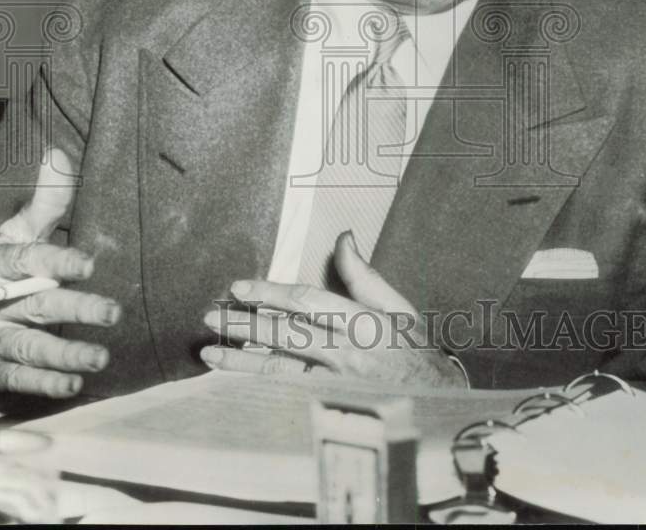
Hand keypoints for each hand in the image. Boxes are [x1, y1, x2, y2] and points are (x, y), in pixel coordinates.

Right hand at [0, 148, 121, 399]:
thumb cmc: (0, 272)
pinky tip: (74, 384)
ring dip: (65, 353)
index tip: (89, 264)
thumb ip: (44, 202)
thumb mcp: (16, 234)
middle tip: (113, 312)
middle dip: (75, 308)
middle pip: (35, 304)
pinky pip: (17, 379)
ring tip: (100, 356)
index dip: (57, 261)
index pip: (27, 259)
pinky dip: (45, 383)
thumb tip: (59, 153)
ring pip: (28, 346)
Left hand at [201, 232, 465, 388]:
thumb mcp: (398, 307)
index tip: (239, 288)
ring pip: (278, 370)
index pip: (307, 302)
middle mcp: (346, 354)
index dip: (270, 292)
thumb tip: (342, 236)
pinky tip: (231, 384)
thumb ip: (364, 274)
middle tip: (211, 316)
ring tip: (209, 352)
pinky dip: (255, 388)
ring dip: (240, 361)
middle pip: (285, 335)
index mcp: (362, 323)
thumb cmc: (415, 351)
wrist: (436, 405)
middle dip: (244, 324)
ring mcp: (336, 386)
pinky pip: (285, 397)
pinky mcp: (329, 409)